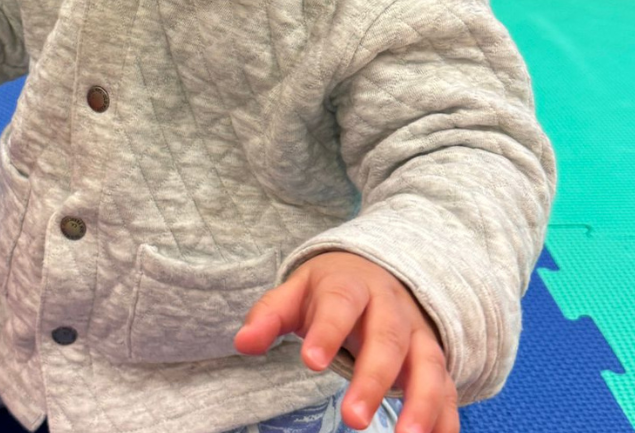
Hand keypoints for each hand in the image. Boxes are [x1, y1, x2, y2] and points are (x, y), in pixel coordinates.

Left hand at [235, 252, 457, 432]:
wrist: (378, 271)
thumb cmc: (330, 291)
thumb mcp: (296, 293)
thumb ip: (269, 315)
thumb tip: (242, 343)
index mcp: (352, 286)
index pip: (340, 304)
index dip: (327, 332)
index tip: (310, 362)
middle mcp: (391, 308)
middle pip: (386, 340)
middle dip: (372, 379)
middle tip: (353, 418)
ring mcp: (418, 335)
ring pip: (428, 366)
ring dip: (421, 403)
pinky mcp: (435, 362)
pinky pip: (448, 390)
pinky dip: (447, 419)